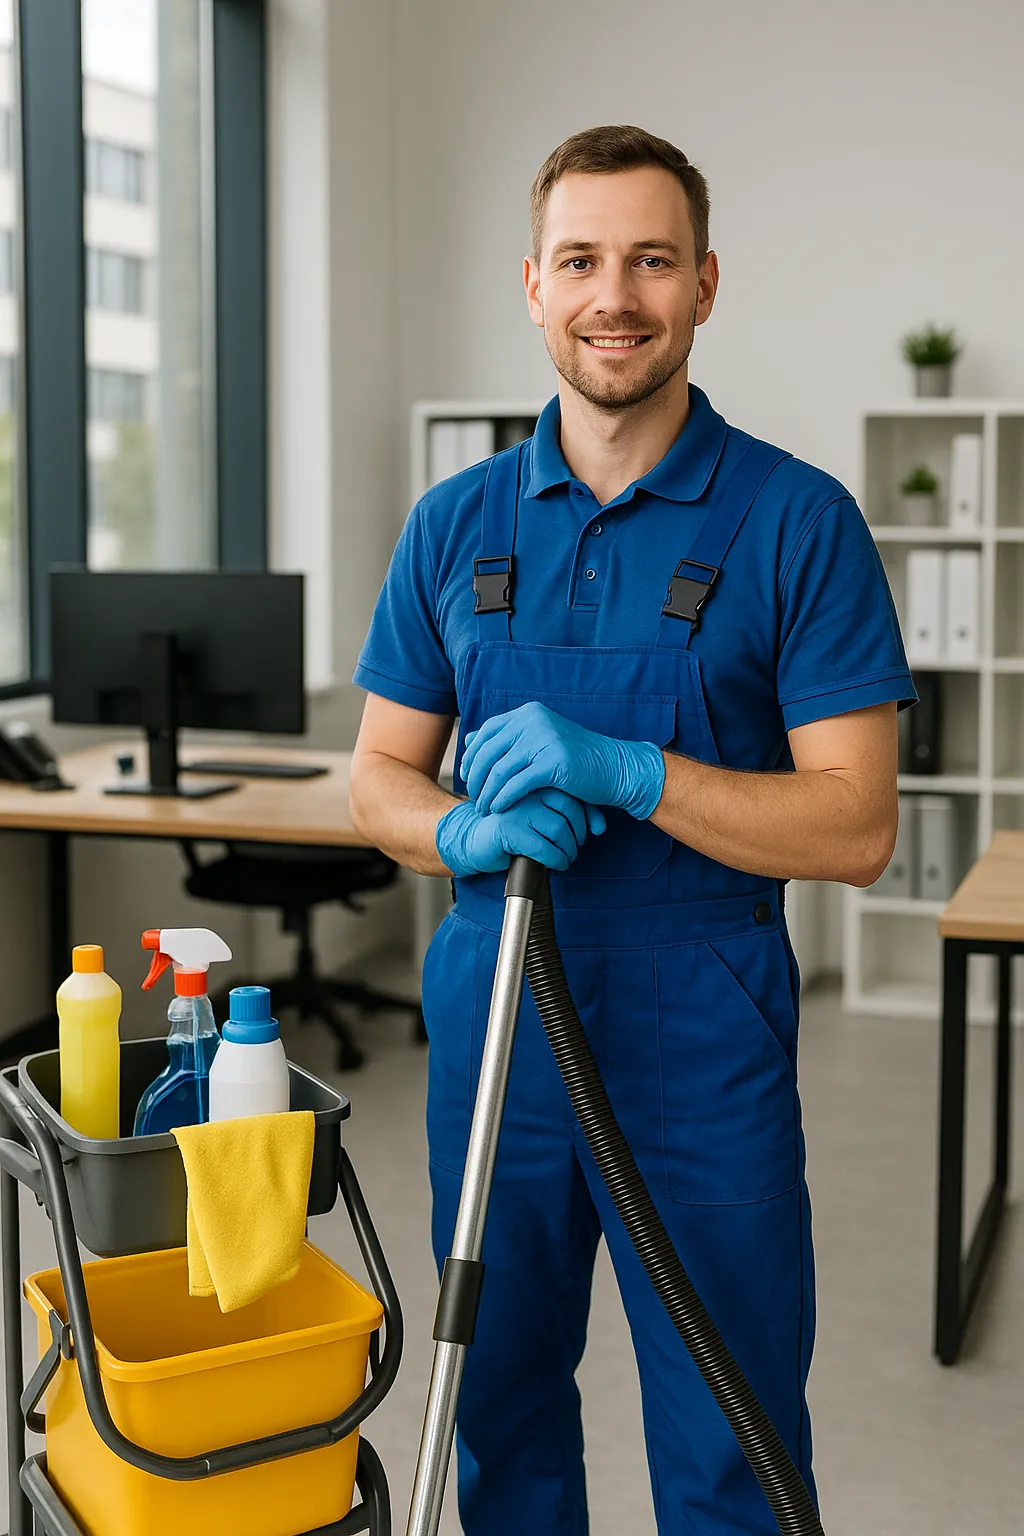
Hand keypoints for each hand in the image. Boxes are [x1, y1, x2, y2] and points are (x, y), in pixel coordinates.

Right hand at [436, 788, 605, 876]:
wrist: (474, 839)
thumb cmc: (512, 827)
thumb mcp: (541, 816)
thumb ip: (569, 814)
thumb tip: (601, 827)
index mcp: (535, 780)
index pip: (574, 794)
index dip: (590, 815)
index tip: (595, 831)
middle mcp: (526, 789)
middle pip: (570, 811)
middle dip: (578, 835)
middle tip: (574, 847)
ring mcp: (516, 808)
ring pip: (559, 829)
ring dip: (568, 850)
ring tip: (566, 857)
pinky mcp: (508, 829)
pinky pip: (543, 847)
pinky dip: (555, 859)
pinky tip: (555, 863)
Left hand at [461, 702, 665, 820]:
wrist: (615, 767)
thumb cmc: (577, 758)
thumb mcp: (539, 741)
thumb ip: (507, 738)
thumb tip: (469, 738)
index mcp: (529, 713)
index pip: (487, 732)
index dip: (472, 755)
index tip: (467, 776)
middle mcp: (533, 721)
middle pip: (488, 752)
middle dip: (476, 778)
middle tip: (472, 797)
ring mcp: (544, 740)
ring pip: (499, 770)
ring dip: (487, 793)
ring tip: (483, 809)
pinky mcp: (553, 762)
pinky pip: (517, 784)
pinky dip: (503, 799)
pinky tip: (499, 810)